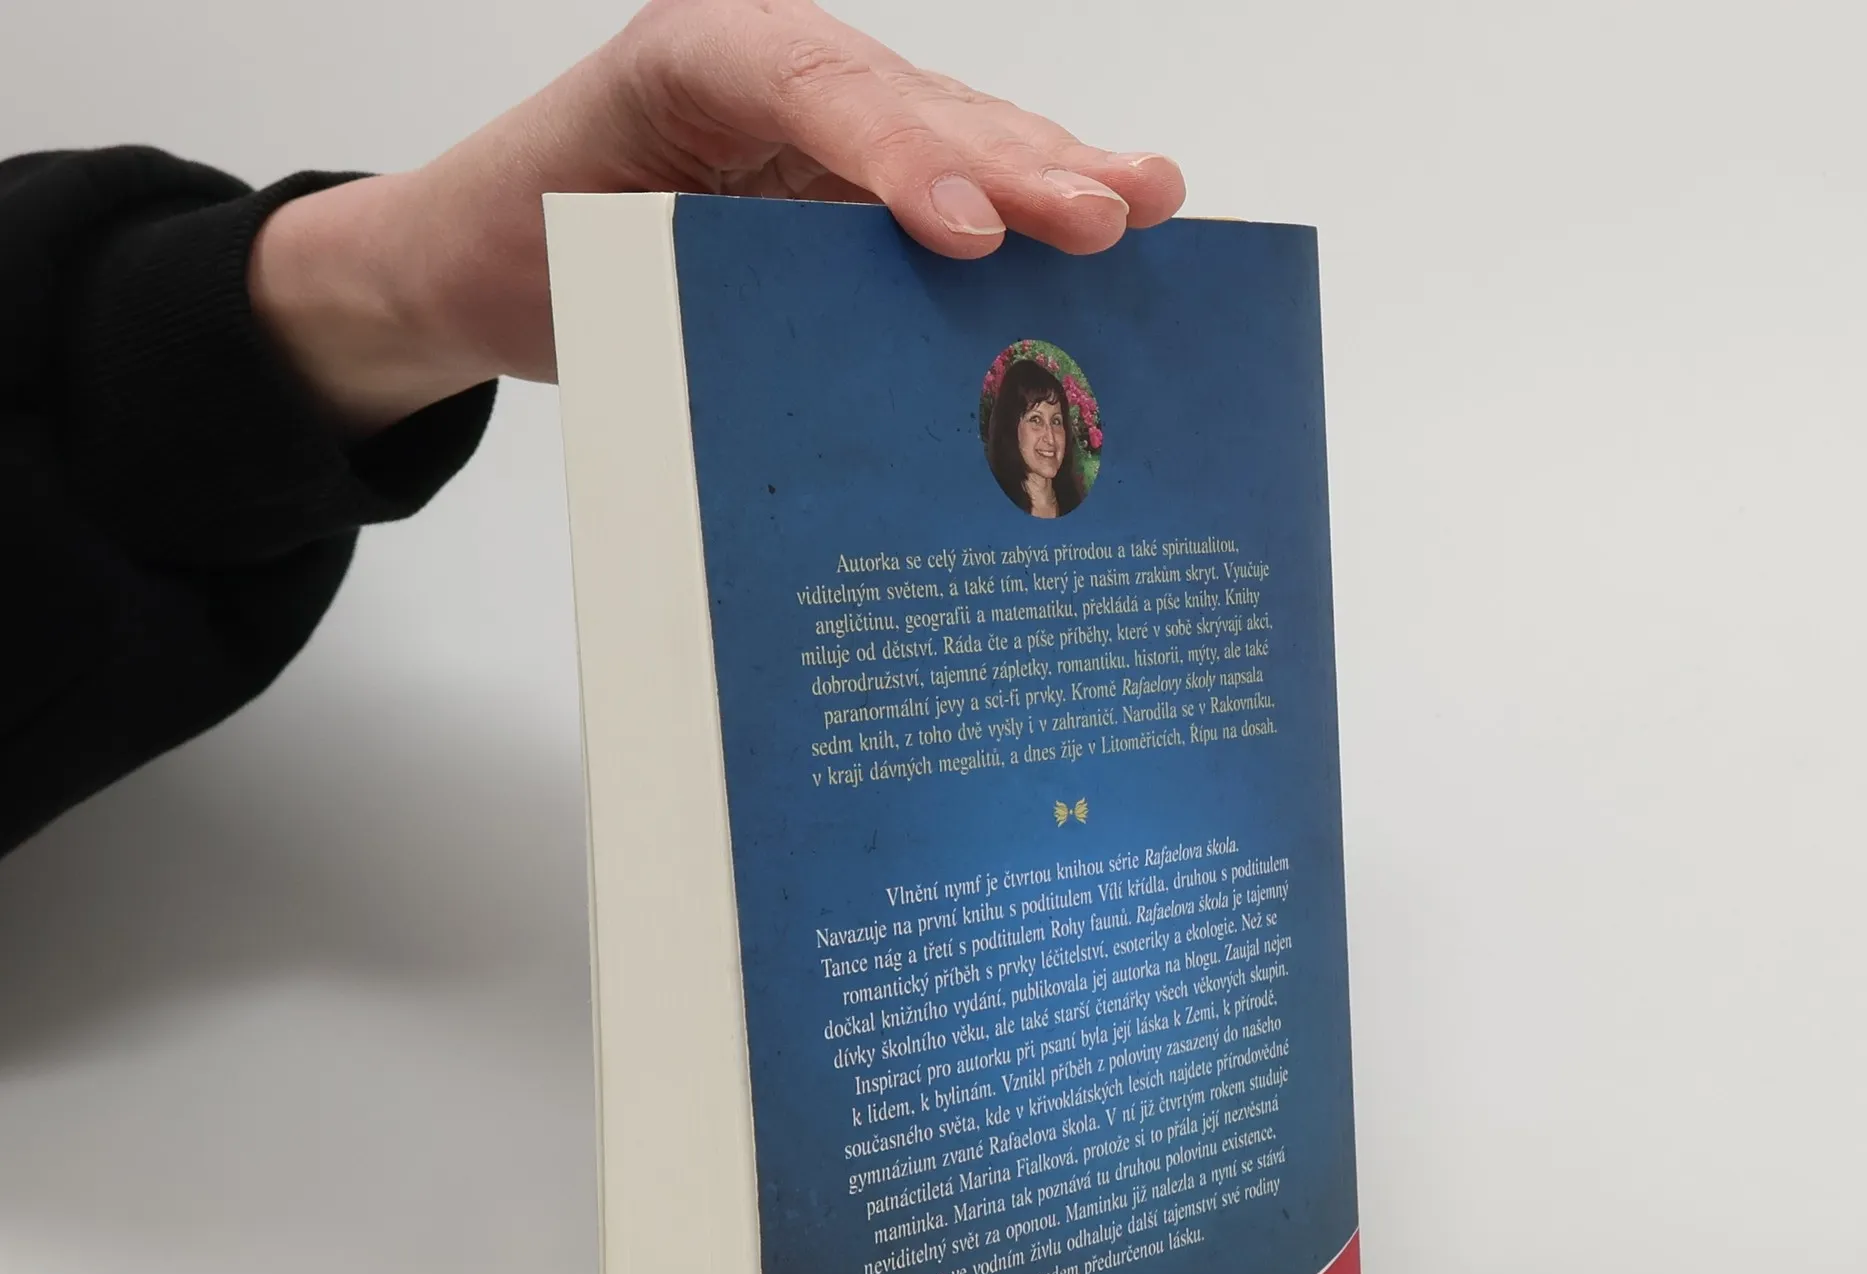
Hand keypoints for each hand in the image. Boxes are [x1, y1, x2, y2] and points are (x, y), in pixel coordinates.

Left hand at [249, 0, 1185, 434]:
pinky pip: (948, 178)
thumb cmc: (518, 245)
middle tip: (1106, 216)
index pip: (814, 92)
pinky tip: (1110, 217)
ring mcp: (821, 118)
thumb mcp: (584, 263)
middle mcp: (773, 68)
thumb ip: (696, 285)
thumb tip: (829, 383)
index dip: (905, 158)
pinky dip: (1027, 204)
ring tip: (1148, 201)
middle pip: (912, 105)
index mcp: (693, 60)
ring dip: (1054, 172)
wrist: (480, 247)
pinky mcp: (848, 177)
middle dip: (1017, 164)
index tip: (970, 231)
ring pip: (954, 131)